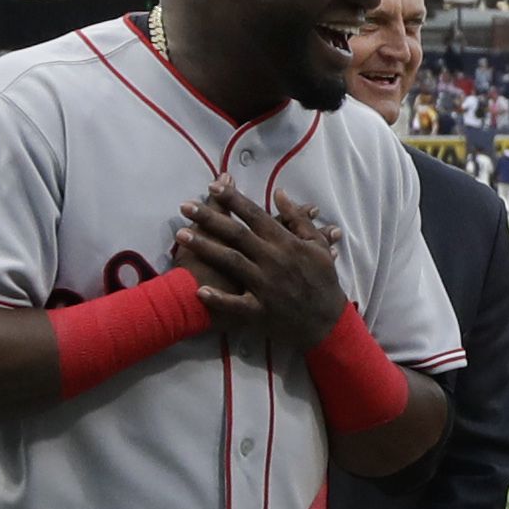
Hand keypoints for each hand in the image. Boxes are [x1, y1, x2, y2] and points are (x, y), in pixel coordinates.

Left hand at [176, 184, 347, 354]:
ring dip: (205, 248)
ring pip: (230, 262)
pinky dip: (218, 299)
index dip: (233, 200)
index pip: (255, 215)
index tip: (213, 186)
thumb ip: (298, 218)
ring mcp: (264, 286)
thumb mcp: (317, 245)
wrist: (327, 322)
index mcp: (286, 243)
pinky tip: (198, 291)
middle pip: (236, 234)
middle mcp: (272, 260)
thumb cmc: (323, 280)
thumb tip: (279, 193)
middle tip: (185, 206)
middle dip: (209, 218)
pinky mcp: (259, 310)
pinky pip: (235, 305)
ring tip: (181, 235)